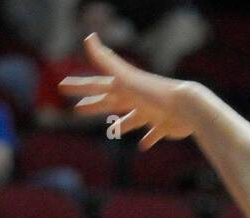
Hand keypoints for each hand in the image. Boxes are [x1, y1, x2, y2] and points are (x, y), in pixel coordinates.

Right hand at [59, 32, 198, 147]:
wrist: (186, 107)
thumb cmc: (154, 93)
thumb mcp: (126, 78)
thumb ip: (106, 61)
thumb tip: (88, 38)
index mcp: (124, 88)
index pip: (97, 85)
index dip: (80, 87)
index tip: (62, 87)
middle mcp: (136, 98)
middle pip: (110, 102)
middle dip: (94, 105)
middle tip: (78, 110)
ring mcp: (150, 112)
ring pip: (131, 119)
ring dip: (121, 124)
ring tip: (112, 131)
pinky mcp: (163, 125)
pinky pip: (154, 133)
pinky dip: (148, 139)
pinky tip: (143, 146)